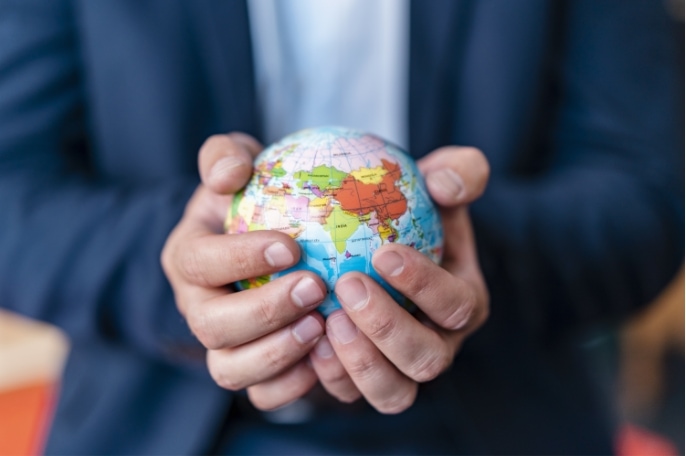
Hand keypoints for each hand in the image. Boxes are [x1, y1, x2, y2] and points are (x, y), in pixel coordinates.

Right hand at [161, 133, 327, 409]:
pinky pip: (260, 394)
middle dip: (263, 310)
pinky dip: (290, 385)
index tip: (291, 246)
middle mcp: (197, 306)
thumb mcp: (236, 163)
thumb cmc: (254, 198)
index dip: (239, 258)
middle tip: (315, 287)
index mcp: (187, 257)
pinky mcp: (251, 369)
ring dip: (276, 353)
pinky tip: (325, 358)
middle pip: (211, 325)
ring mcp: (221, 344)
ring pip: (230, 368)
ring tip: (321, 326)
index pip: (198, 262)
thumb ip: (224, 155)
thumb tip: (230, 173)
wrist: (268, 241)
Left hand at [309, 146, 489, 412]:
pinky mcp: (361, 381)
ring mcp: (399, 370)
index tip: (385, 253)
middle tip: (348, 285)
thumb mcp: (436, 181)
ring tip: (325, 322)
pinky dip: (328, 376)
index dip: (425, 285)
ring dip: (360, 363)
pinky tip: (304, 338)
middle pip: (426, 360)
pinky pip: (349, 395)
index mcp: (460, 302)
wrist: (370, 244)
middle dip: (388, 328)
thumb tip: (447, 184)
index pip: (456, 305)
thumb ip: (456, 172)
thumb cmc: (407, 212)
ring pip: (392, 393)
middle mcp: (436, 344)